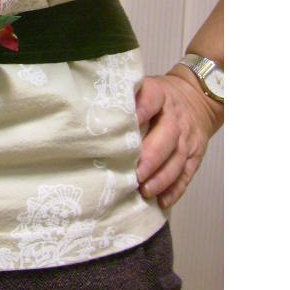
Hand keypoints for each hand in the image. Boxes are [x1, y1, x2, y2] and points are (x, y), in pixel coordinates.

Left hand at [134, 65, 222, 208]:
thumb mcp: (144, 88)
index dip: (140, 111)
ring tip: (144, 191)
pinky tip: (162, 201)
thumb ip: (125, 98)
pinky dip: (175, 189)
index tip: (128, 125)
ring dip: (161, 178)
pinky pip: (187, 174)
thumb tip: (94, 111)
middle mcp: (175, 117)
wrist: (195, 98)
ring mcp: (187, 137)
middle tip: (135, 174)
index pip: (151, 99)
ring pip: (177, 159)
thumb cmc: (157, 98)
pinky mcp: (195, 154)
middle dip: (151, 158)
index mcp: (160, 95)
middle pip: (167, 136)